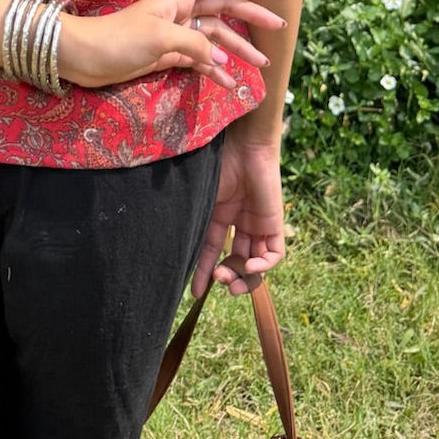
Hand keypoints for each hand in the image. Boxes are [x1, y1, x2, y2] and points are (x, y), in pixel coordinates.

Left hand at [59, 0, 283, 89]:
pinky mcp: (168, 55)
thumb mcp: (160, 38)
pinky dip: (215, 71)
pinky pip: (199, 60)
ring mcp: (175, 34)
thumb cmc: (118, 39)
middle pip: (222, 8)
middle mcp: (180, 12)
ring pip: (214, 38)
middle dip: (250, 16)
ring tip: (261, 65)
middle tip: (278, 29)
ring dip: (237, 49)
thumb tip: (220, 59)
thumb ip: (194, 45)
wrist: (85, 58)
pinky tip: (229, 84)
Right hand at [191, 130, 284, 297]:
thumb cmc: (216, 164)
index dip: (203, 272)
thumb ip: (187, 220)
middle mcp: (238, 221)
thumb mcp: (199, 198)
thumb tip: (164, 245)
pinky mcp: (274, 222)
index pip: (211, 250)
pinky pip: (274, 254)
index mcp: (217, 214)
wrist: (244, 145)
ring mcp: (257, 223)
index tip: (196, 293)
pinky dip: (263, 266)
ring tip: (232, 280)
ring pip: (255, 262)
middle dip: (227, 277)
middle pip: (235, 260)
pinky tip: (250, 265)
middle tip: (220, 282)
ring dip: (245, 277)